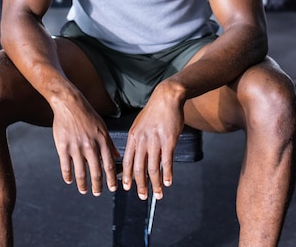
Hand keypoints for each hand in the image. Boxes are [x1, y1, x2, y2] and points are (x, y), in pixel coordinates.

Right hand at [51, 92, 119, 195]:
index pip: (109, 165)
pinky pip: (66, 167)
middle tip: (97, 192)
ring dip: (83, 185)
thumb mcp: (102, 127)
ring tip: (84, 190)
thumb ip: (109, 143)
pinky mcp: (63, 147)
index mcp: (102, 140)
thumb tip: (117, 156)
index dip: (111, 179)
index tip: (112, 188)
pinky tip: (69, 180)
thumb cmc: (87, 114)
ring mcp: (76, 147)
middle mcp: (90, 146)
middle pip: (96, 173)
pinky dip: (68, 176)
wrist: (69, 104)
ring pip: (81, 173)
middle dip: (97, 186)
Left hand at [121, 83, 184, 199]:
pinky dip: (167, 174)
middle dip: (140, 185)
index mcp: (133, 137)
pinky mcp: (169, 140)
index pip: (126, 161)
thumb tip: (133, 156)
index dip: (126, 176)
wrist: (166, 98)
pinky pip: (167, 162)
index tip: (126, 187)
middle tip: (142, 196)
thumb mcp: (139, 124)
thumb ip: (136, 140)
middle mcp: (142, 140)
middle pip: (138, 168)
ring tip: (158, 194)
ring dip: (155, 184)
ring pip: (153, 168)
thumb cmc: (154, 112)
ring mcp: (155, 141)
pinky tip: (168, 182)